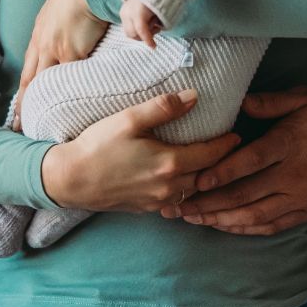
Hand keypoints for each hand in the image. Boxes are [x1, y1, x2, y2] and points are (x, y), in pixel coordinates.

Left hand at [14, 0, 105, 128]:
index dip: (23, 91)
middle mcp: (42, 44)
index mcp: (40, 35)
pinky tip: (66, 111)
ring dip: (38, 105)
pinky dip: (65, 96)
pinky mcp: (71, 51)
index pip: (28, 69)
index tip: (19, 109)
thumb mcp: (64, 11)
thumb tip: (72, 40)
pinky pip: (67, 79)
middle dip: (23, 105)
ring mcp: (55, 49)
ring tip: (35, 126)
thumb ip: (64, 29)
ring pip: (42, 83)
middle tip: (19, 126)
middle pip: (29, 81)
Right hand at [41, 89, 240, 211]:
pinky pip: (177, 201)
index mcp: (170, 163)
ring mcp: (158, 201)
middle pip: (207, 175)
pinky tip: (183, 181)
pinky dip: (186, 190)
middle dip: (220, 162)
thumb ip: (163, 108)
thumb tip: (194, 97)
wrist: (70, 180)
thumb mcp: (129, 119)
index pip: (212, 154)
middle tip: (229, 148)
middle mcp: (169, 187)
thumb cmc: (97, 146)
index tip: (237, 135)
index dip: (227, 144)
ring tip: (210, 163)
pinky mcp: (146, 208)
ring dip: (204, 178)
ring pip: (193, 190)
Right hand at [120, 0, 161, 47]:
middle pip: (133, 34)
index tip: (154, 47)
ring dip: (139, 34)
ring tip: (150, 24)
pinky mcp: (121, 12)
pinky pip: (127, 27)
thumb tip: (153, 39)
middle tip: (154, 30)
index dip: (148, 40)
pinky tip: (144, 21)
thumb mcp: (162, 11)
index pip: (141, 30)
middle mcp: (128, 11)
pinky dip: (136, 28)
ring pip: (128, 32)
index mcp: (139, 10)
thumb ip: (158, 24)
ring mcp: (123, 11)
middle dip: (144, 37)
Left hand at [159, 87, 306, 235]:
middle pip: (245, 194)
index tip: (197, 180)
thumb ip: (271, 102)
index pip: (249, 163)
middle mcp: (291, 176)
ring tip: (197, 220)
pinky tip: (228, 227)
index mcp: (287, 145)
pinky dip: (248, 229)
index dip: (221, 173)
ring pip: (255, 215)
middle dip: (210, 202)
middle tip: (182, 206)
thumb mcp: (305, 98)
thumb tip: (241, 102)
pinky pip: (273, 225)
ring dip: (223, 219)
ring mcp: (299, 198)